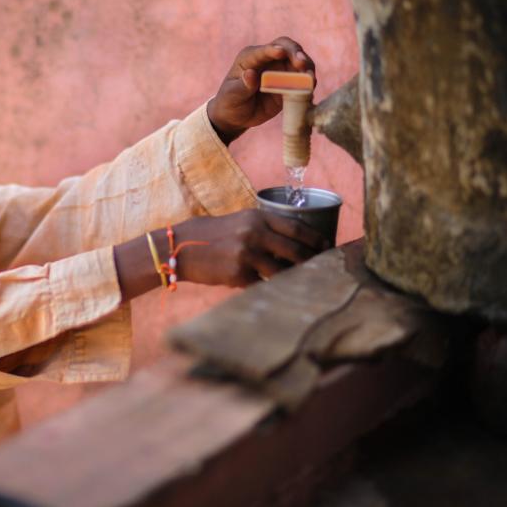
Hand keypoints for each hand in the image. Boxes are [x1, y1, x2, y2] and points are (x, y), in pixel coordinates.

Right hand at [173, 209, 326, 286]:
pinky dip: (267, 286)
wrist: (179, 246)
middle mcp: (255, 234)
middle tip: (319, 268)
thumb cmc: (210, 234)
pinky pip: (262, 284)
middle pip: (296, 251)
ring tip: (298, 281)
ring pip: (282, 271)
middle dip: (311, 261)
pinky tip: (271, 289)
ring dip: (291, 277)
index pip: (298, 228)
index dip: (316, 240)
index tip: (327, 247)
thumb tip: (293, 243)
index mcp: (257, 217)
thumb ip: (263, 228)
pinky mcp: (238, 274)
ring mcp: (247, 254)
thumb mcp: (238, 221)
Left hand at [207, 37, 315, 143]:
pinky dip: (308, 82)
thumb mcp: (232, 95)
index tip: (281, 52)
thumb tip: (250, 74)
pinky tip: (311, 87)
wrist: (237, 117)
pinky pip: (303, 79)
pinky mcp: (290, 84)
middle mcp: (269, 59)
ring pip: (300, 62)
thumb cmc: (230, 102)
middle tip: (302, 65)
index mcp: (251, 57)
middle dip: (297, 54)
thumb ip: (242, 86)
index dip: (273, 49)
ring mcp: (281, 70)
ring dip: (307, 68)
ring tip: (310, 79)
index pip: (265, 49)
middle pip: (288, 48)